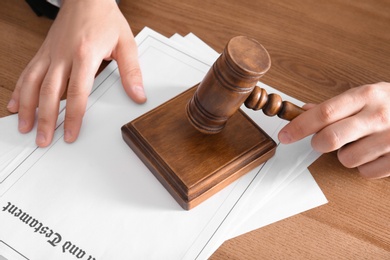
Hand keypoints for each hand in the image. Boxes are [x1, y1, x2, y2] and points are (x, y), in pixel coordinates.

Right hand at [7, 0, 145, 146]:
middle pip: (49, 93)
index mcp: (84, 55)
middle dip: (45, 120)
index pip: (76, 94)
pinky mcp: (44, 51)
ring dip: (27, 108)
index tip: (69, 135)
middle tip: (43, 140)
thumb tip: (138, 95)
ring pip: (32, 84)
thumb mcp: (126, 44)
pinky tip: (15, 104)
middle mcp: (63, 55)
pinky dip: (19, 90)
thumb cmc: (105, 18)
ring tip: (24, 127)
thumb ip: (131, 72)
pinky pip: (27, 72)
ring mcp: (50, 53)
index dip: (72, 117)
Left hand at [278, 82, 389, 178]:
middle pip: (330, 139)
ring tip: (361, 143)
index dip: (298, 127)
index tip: (284, 136)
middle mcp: (378, 115)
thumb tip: (303, 110)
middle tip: (324, 141)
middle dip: (319, 144)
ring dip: (346, 155)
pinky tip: (375, 153)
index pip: (323, 114)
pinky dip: (364, 165)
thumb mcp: (366, 95)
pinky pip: (365, 172)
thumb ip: (334, 105)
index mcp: (366, 95)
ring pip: (346, 160)